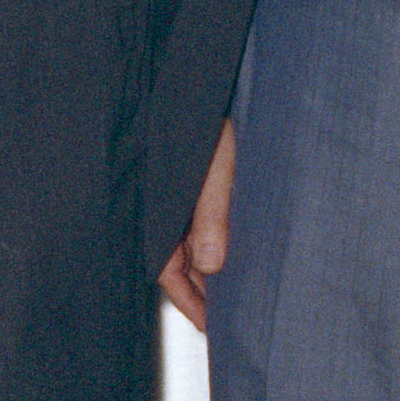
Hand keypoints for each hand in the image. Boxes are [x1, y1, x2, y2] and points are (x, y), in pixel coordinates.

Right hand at [158, 120, 236, 327]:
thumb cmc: (203, 108)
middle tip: (228, 321)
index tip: (209, 326)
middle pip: (180, 262)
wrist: (199, 74)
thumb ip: (210, 210)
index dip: (189, 301)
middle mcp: (168, 204)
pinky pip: (203, 220)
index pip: (168, 269)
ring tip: (238, 293)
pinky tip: (236, 248)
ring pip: (192, 243)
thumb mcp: (212, 162)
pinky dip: (216, 240)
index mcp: (161, 205)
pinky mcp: (198, 178)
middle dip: (201, 292)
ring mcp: (181, 193)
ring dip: (212, 267)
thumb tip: (213, 264)